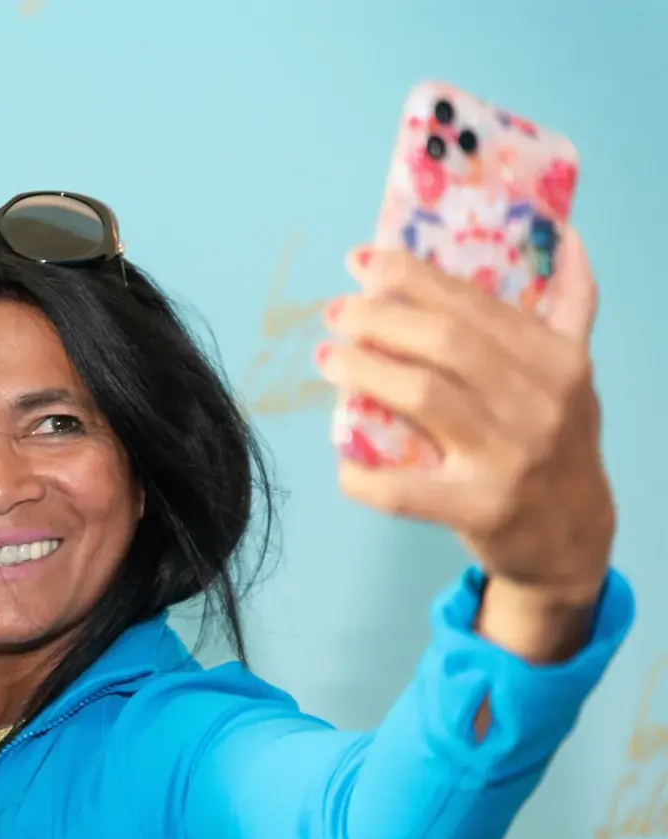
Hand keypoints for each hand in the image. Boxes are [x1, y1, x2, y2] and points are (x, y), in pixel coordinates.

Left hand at [317, 230, 614, 660]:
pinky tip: (341, 462)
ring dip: (366, 372)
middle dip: (381, 318)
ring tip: (327, 358)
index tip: (363, 260)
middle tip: (336, 311)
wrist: (574, 540)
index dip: (413, 277)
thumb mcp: (575, 374)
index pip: (476, 304)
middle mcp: (539, 403)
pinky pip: (408, 491)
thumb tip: (567, 234)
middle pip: (445, 343)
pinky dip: (367, 477)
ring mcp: (510, 458)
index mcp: (557, 361)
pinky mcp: (482, 509)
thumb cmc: (558, 444)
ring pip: (425, 397)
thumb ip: (570, 308)